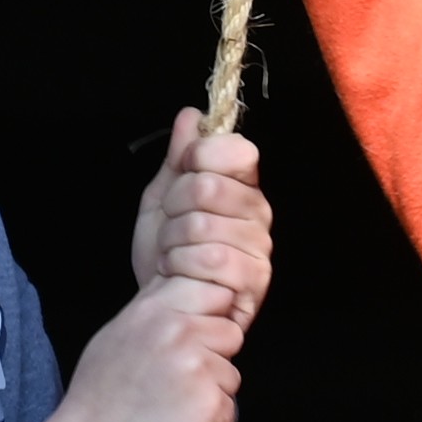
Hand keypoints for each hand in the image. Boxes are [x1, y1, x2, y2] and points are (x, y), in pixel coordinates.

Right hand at [16, 278, 243, 421]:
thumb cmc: (98, 400)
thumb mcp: (115, 336)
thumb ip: (155, 311)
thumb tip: (187, 291)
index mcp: (155, 311)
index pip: (214, 292)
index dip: (209, 318)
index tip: (190, 340)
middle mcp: (179, 334)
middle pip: (230, 334)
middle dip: (214, 356)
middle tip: (178, 380)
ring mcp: (197, 371)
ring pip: (231, 375)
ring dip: (211, 393)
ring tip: (172, 408)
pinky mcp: (209, 407)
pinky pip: (227, 409)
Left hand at [129, 109, 273, 326]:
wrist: (162, 305)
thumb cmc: (166, 254)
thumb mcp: (163, 198)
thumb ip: (178, 158)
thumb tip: (191, 116)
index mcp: (241, 185)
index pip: (236, 149)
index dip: (198, 157)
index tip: (181, 174)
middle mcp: (258, 212)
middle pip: (207, 186)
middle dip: (173, 208)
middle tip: (171, 226)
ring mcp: (259, 246)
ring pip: (202, 224)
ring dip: (172, 242)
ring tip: (174, 254)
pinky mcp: (255, 279)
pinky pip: (209, 258)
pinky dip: (180, 265)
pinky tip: (181, 273)